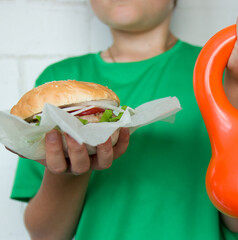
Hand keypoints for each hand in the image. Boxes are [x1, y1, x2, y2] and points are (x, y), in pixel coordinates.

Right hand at [8, 128, 129, 174]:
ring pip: (104, 163)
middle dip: (77, 150)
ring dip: (105, 149)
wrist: (71, 162)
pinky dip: (124, 142)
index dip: (53, 151)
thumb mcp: (39, 150)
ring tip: (104, 134)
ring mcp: (96, 163)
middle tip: (72, 133)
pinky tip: (123, 127)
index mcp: (60, 166)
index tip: (51, 133)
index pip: (55, 164)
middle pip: (81, 165)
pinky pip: (120, 152)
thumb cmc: (55, 152)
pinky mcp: (110, 155)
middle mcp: (79, 167)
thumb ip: (26, 146)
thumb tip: (9, 142)